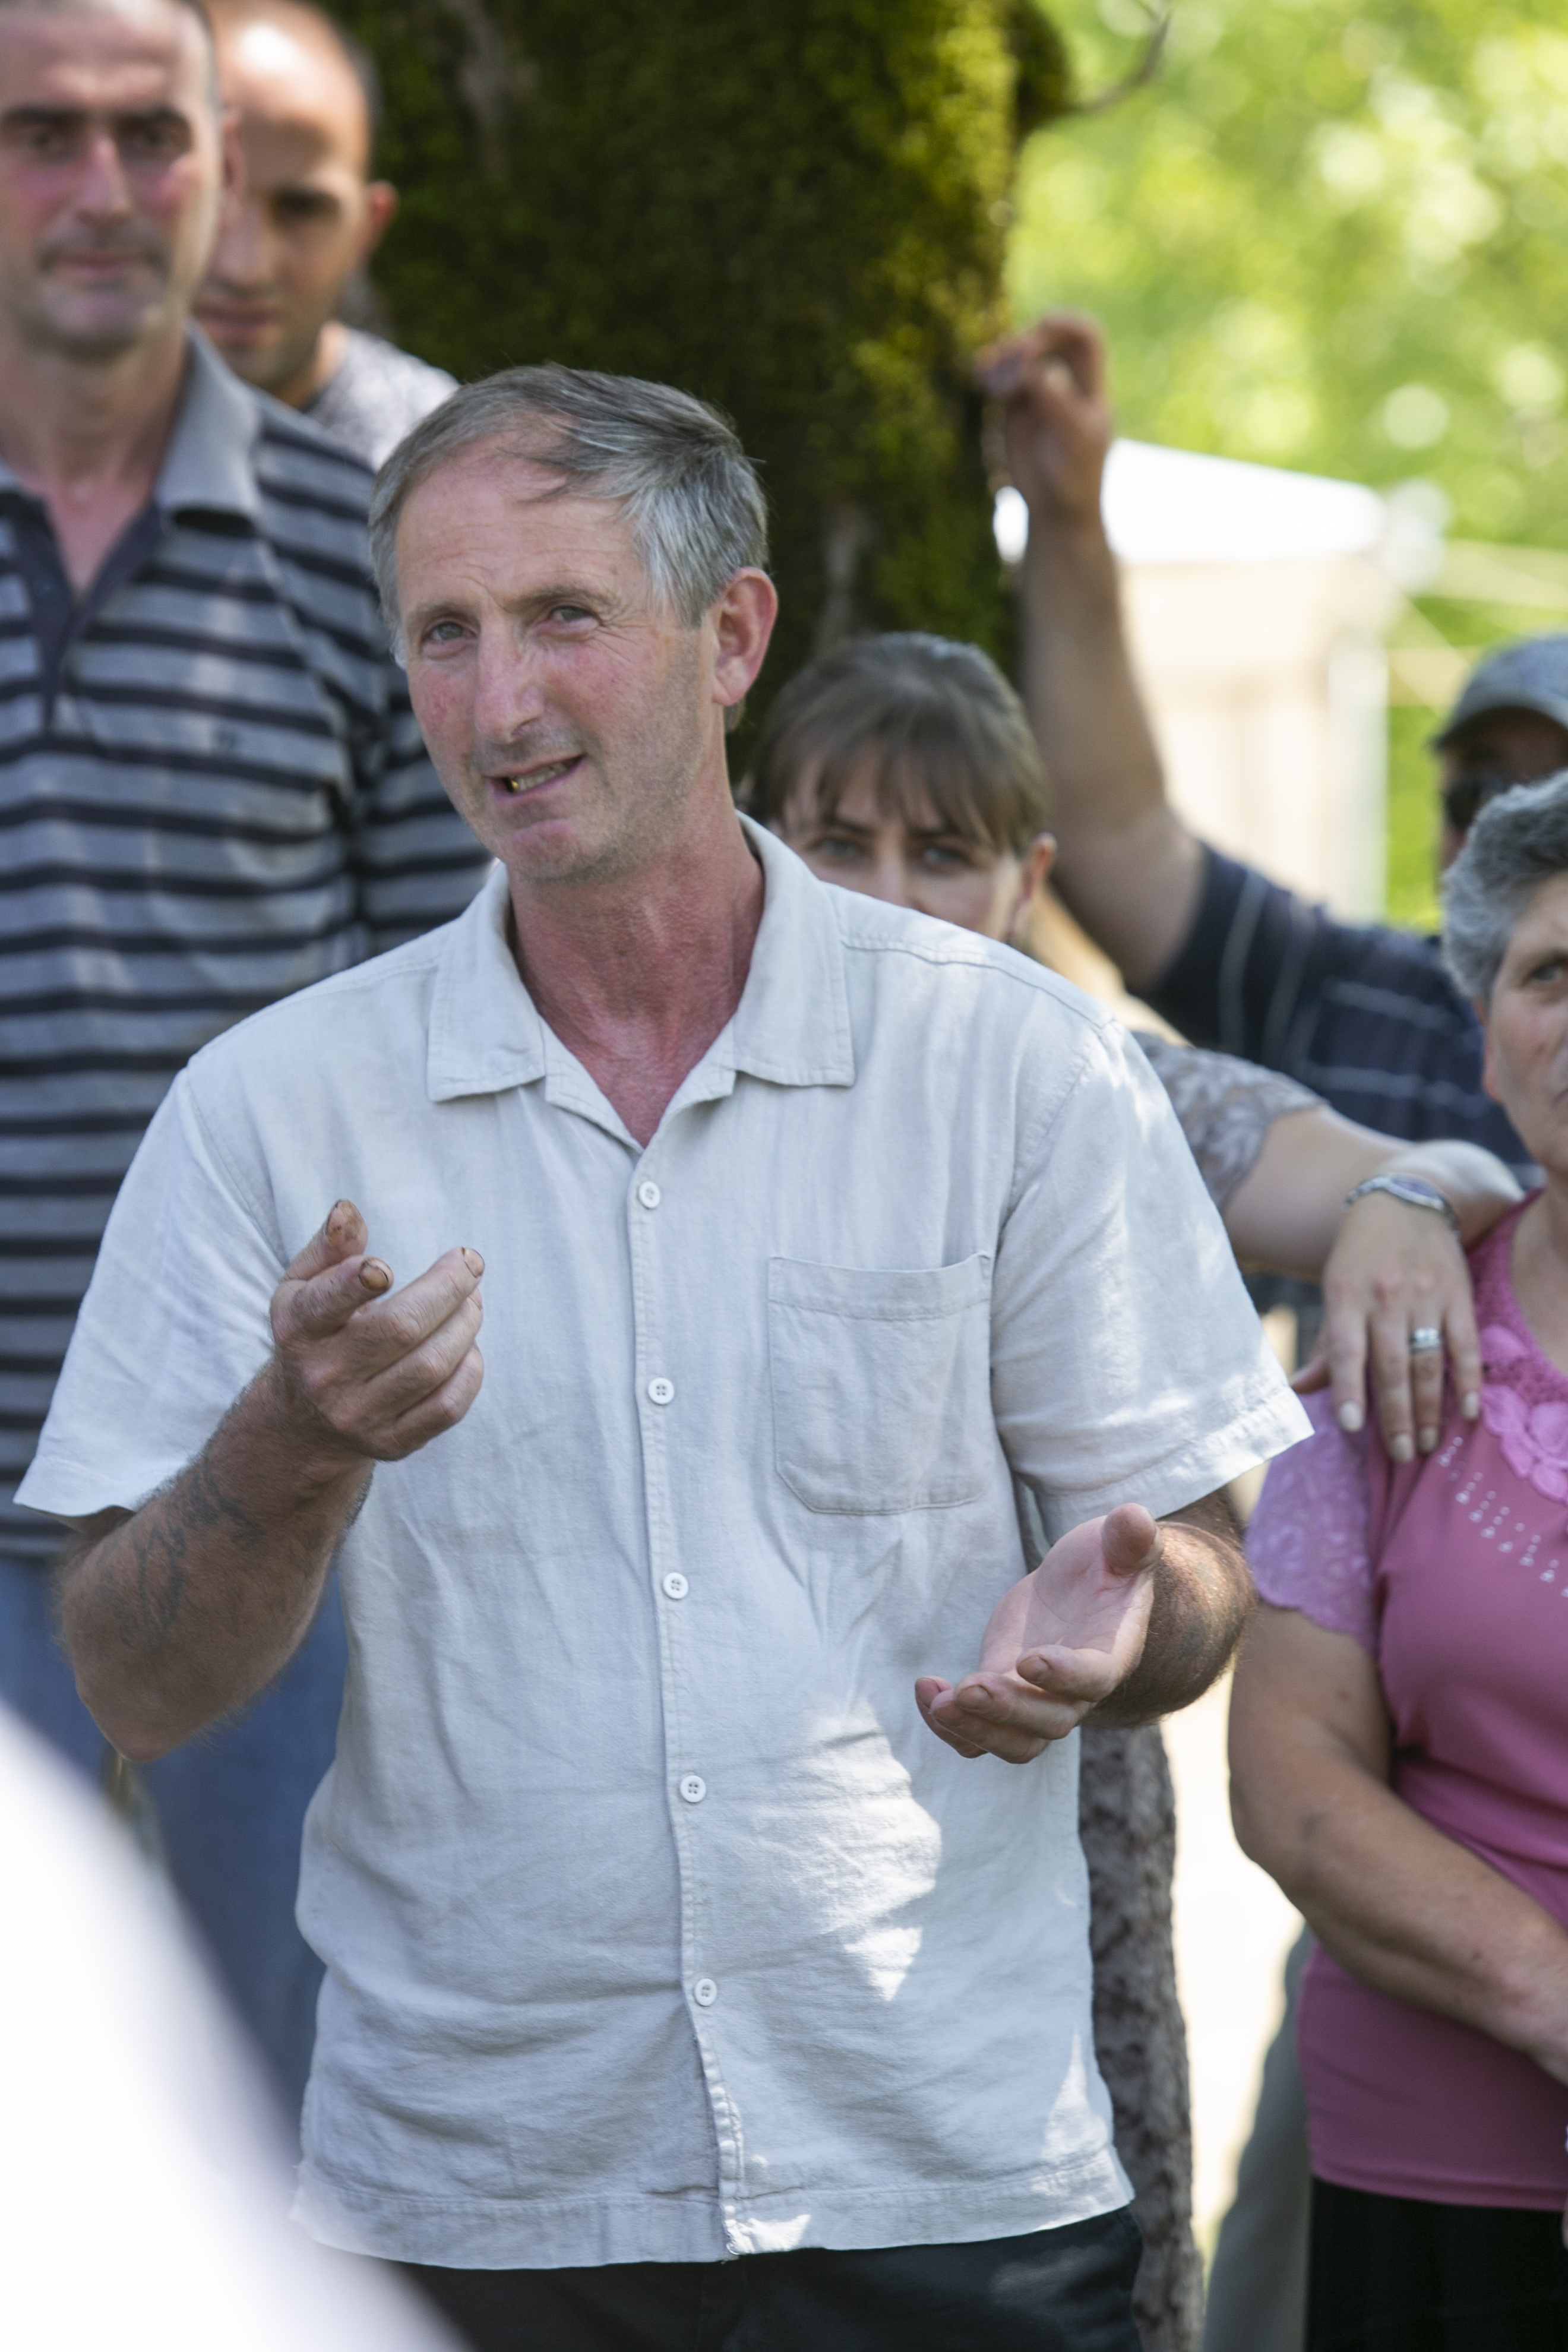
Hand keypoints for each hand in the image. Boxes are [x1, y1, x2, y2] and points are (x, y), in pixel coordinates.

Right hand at [267, 1200, 484, 1465]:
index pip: (326, 1304)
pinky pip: (448, 1406)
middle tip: (470, 1263)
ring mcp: (358, 1416)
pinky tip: (467, 1346)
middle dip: (448, 1288)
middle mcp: (324, 1377)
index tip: (387, 1267)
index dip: (356, 1283)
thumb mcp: (305, 1286)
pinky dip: (470, 1370)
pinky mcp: (392, 1443)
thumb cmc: (316, 1331)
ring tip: (472, 1300)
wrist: (304, 1421)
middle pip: (401, 1328)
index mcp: (298, 1330)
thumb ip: (330, 1246)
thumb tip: (347, 1210)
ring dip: (466, 1324)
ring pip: (432, 1365)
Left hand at [916, 1503, 1158, 1762]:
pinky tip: (925, 1690)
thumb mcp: (1119, 1545)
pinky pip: (978, 1733)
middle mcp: (1075, 1691)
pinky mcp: (1003, 1696)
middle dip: (1006, 1711)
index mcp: (1109, 1653)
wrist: (1083, 1588)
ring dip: (973, 1730)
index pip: (1093, 1678)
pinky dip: (949, 1724)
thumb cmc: (1107, 1564)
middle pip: (1048, 1724)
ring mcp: (1036, 1700)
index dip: (1065, 1676)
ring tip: (937, 1703)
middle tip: (967, 1689)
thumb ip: (1129, 1538)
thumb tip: (1135, 1517)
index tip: (1030, 1659)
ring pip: (1013, 1743)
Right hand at [973, 310, 1112, 532]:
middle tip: (1014, 367)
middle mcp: (1064, 381)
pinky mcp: (1013, 406)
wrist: (1057, 508)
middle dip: (1026, 345)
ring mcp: (1037, 392)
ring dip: (1002, 358)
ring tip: (990, 379)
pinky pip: (999, 378)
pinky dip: (989, 373)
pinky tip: (980, 377)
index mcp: (1090, 385)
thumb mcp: (1075, 442)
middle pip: (1045, 340)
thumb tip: (1041, 369)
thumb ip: (1060, 404)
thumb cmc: (1075, 477)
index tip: (1043, 324)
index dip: (1066, 322)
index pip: (1084, 337)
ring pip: (1018, 356)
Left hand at [1295, 1191, 1479, 1461]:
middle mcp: (1386, 1296)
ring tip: (1425, 1443)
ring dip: (1428, 1408)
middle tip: (1399, 1454)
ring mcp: (1425, 1296)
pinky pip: (1465, 1345)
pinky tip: (1466, 1412)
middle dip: (1395, 1415)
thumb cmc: (1360, 1256)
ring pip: (1428, 1361)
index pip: (1347, 1349)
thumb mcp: (1334, 1288)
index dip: (1349, 1388)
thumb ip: (1327, 1344)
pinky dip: (1467, 1380)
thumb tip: (1298, 1388)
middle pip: (1392, 1365)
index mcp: (1346, 1295)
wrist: (1406, 1201)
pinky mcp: (1457, 1295)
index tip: (1350, 1426)